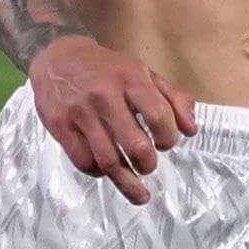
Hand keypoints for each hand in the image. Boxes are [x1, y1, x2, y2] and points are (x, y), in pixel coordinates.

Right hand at [28, 33, 196, 206]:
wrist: (57, 57)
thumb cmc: (106, 69)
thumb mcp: (143, 73)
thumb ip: (173, 98)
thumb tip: (191, 130)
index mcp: (131, 79)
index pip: (159, 116)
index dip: (168, 138)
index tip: (165, 144)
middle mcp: (105, 96)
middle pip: (135, 146)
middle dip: (148, 164)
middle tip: (148, 166)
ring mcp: (81, 113)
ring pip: (108, 161)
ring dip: (127, 181)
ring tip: (138, 191)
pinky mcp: (60, 126)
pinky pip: (84, 161)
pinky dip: (99, 172)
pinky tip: (106, 171)